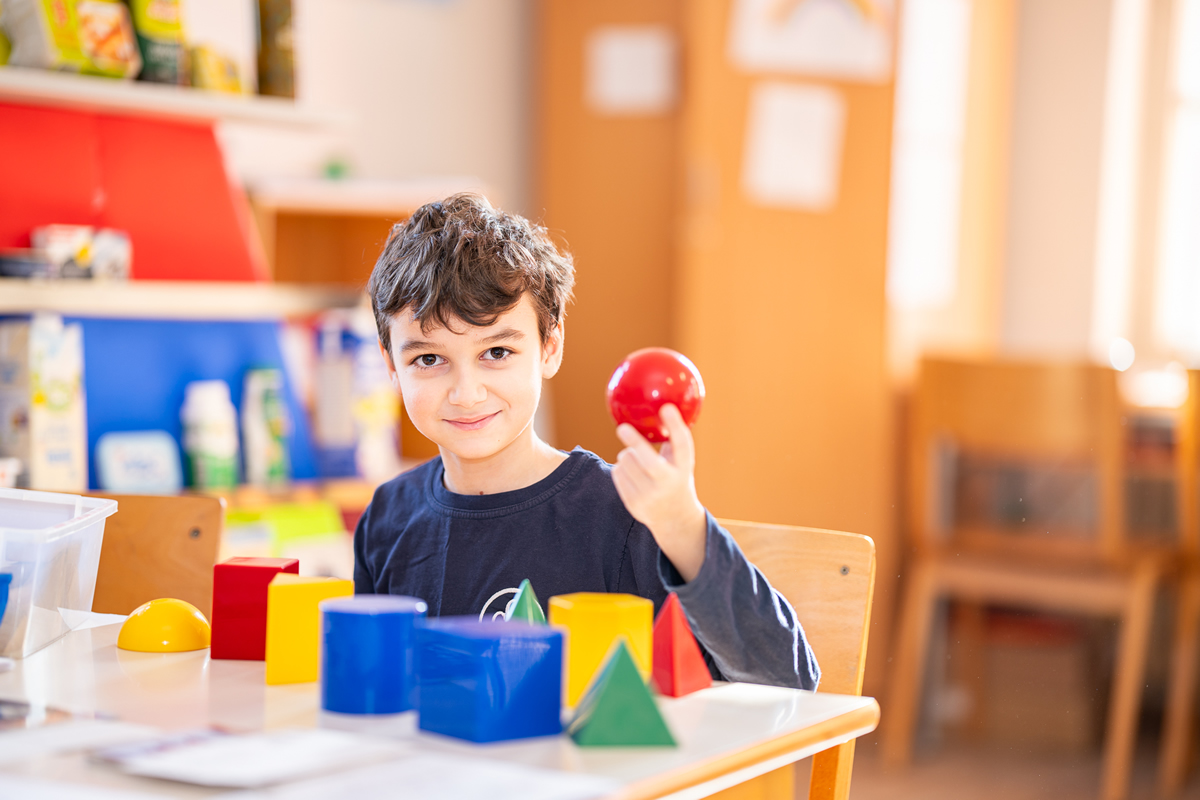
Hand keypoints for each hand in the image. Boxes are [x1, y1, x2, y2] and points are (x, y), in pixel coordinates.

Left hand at [612, 404, 706, 581]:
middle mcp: (668, 484)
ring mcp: (650, 496)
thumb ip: (672, 441)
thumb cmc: (676, 479)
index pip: (682, 445)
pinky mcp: (633, 503)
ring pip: (627, 463)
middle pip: (649, 460)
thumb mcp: (680, 463)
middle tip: (621, 428)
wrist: (674, 519)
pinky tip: (632, 475)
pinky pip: (617, 474)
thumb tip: (662, 407)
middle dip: (634, 442)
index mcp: (683, 469)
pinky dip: (621, 468)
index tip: (667, 407)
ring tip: (637, 461)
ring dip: (627, 455)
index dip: (675, 425)